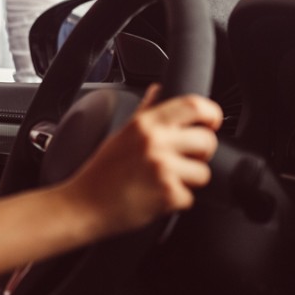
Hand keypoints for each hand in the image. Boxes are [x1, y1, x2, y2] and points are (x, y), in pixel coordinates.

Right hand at [61, 86, 222, 237]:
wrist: (84, 205)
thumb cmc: (101, 172)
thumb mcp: (121, 134)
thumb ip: (145, 110)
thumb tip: (158, 89)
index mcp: (145, 124)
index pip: (193, 105)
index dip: (211, 113)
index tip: (211, 123)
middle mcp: (155, 142)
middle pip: (207, 140)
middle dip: (201, 154)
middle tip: (182, 161)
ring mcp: (162, 168)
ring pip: (203, 173)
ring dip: (190, 181)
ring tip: (165, 181)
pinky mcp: (168, 194)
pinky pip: (190, 197)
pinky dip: (177, 201)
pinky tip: (156, 197)